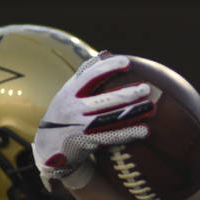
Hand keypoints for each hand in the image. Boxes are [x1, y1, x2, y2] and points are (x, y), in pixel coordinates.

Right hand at [32, 53, 153, 189]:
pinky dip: (127, 133)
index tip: (127, 63)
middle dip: (126, 94)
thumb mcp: (70, 92)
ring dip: (131, 113)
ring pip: (108, 118)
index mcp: (70, 92)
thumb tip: (106, 53)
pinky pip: (109, 137)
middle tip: (146, 88)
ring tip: (151, 108)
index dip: (108, 68)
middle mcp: (72, 107)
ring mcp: (78, 126)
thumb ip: (86, 74)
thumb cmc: (65, 113)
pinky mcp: (84, 143)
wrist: (48, 146)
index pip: (90, 76)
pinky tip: (144, 130)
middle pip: (103, 99)